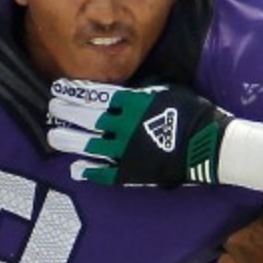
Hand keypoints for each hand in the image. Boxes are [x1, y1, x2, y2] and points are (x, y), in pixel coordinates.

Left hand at [47, 79, 231, 185]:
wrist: (210, 144)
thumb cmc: (192, 112)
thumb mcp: (166, 90)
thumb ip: (141, 91)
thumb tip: (124, 90)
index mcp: (133, 102)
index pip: (95, 95)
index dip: (74, 93)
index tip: (58, 89)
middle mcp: (124, 126)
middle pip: (86, 118)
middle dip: (66, 112)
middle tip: (51, 108)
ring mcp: (126, 150)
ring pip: (89, 145)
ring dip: (69, 139)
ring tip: (54, 135)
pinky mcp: (132, 172)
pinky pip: (105, 173)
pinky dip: (89, 171)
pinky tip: (76, 168)